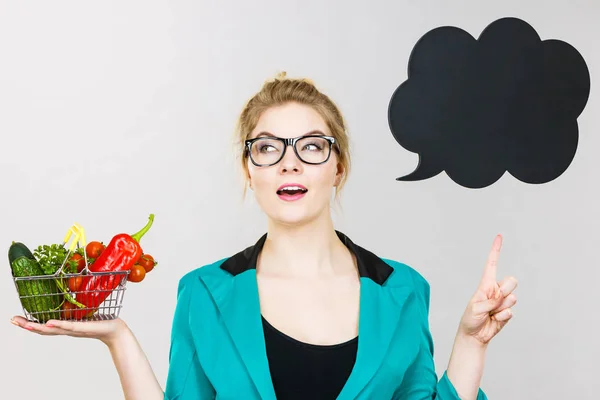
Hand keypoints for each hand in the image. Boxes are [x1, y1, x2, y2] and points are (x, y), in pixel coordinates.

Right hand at [10, 315, 127, 346]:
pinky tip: (48, 323)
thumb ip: (75, 304)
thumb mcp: (84, 311)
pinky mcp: (83, 328)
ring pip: (52, 330)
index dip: (29, 322)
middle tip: (13, 320)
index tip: (15, 318)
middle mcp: (66, 329)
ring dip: (38, 327)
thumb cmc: (100, 320)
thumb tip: (69, 288)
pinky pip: (68, 326)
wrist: (114, 330)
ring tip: (25, 324)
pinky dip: (58, 325)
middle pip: (43, 329)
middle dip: (27, 325)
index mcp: (64, 325)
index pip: (43, 325)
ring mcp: (73, 330)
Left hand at [458, 234, 517, 344]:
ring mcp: (503, 301)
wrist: (474, 335)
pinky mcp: (507, 312)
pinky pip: (510, 313)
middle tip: (493, 302)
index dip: (496, 250)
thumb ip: (489, 302)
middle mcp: (496, 290)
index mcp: (486, 284)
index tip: (499, 236)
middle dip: (505, 291)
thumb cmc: (470, 318)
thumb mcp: (475, 308)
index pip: (492, 264)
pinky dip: (501, 318)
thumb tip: (502, 297)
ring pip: (512, 298)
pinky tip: (493, 321)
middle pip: (512, 281)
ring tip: (490, 314)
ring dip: (500, 307)